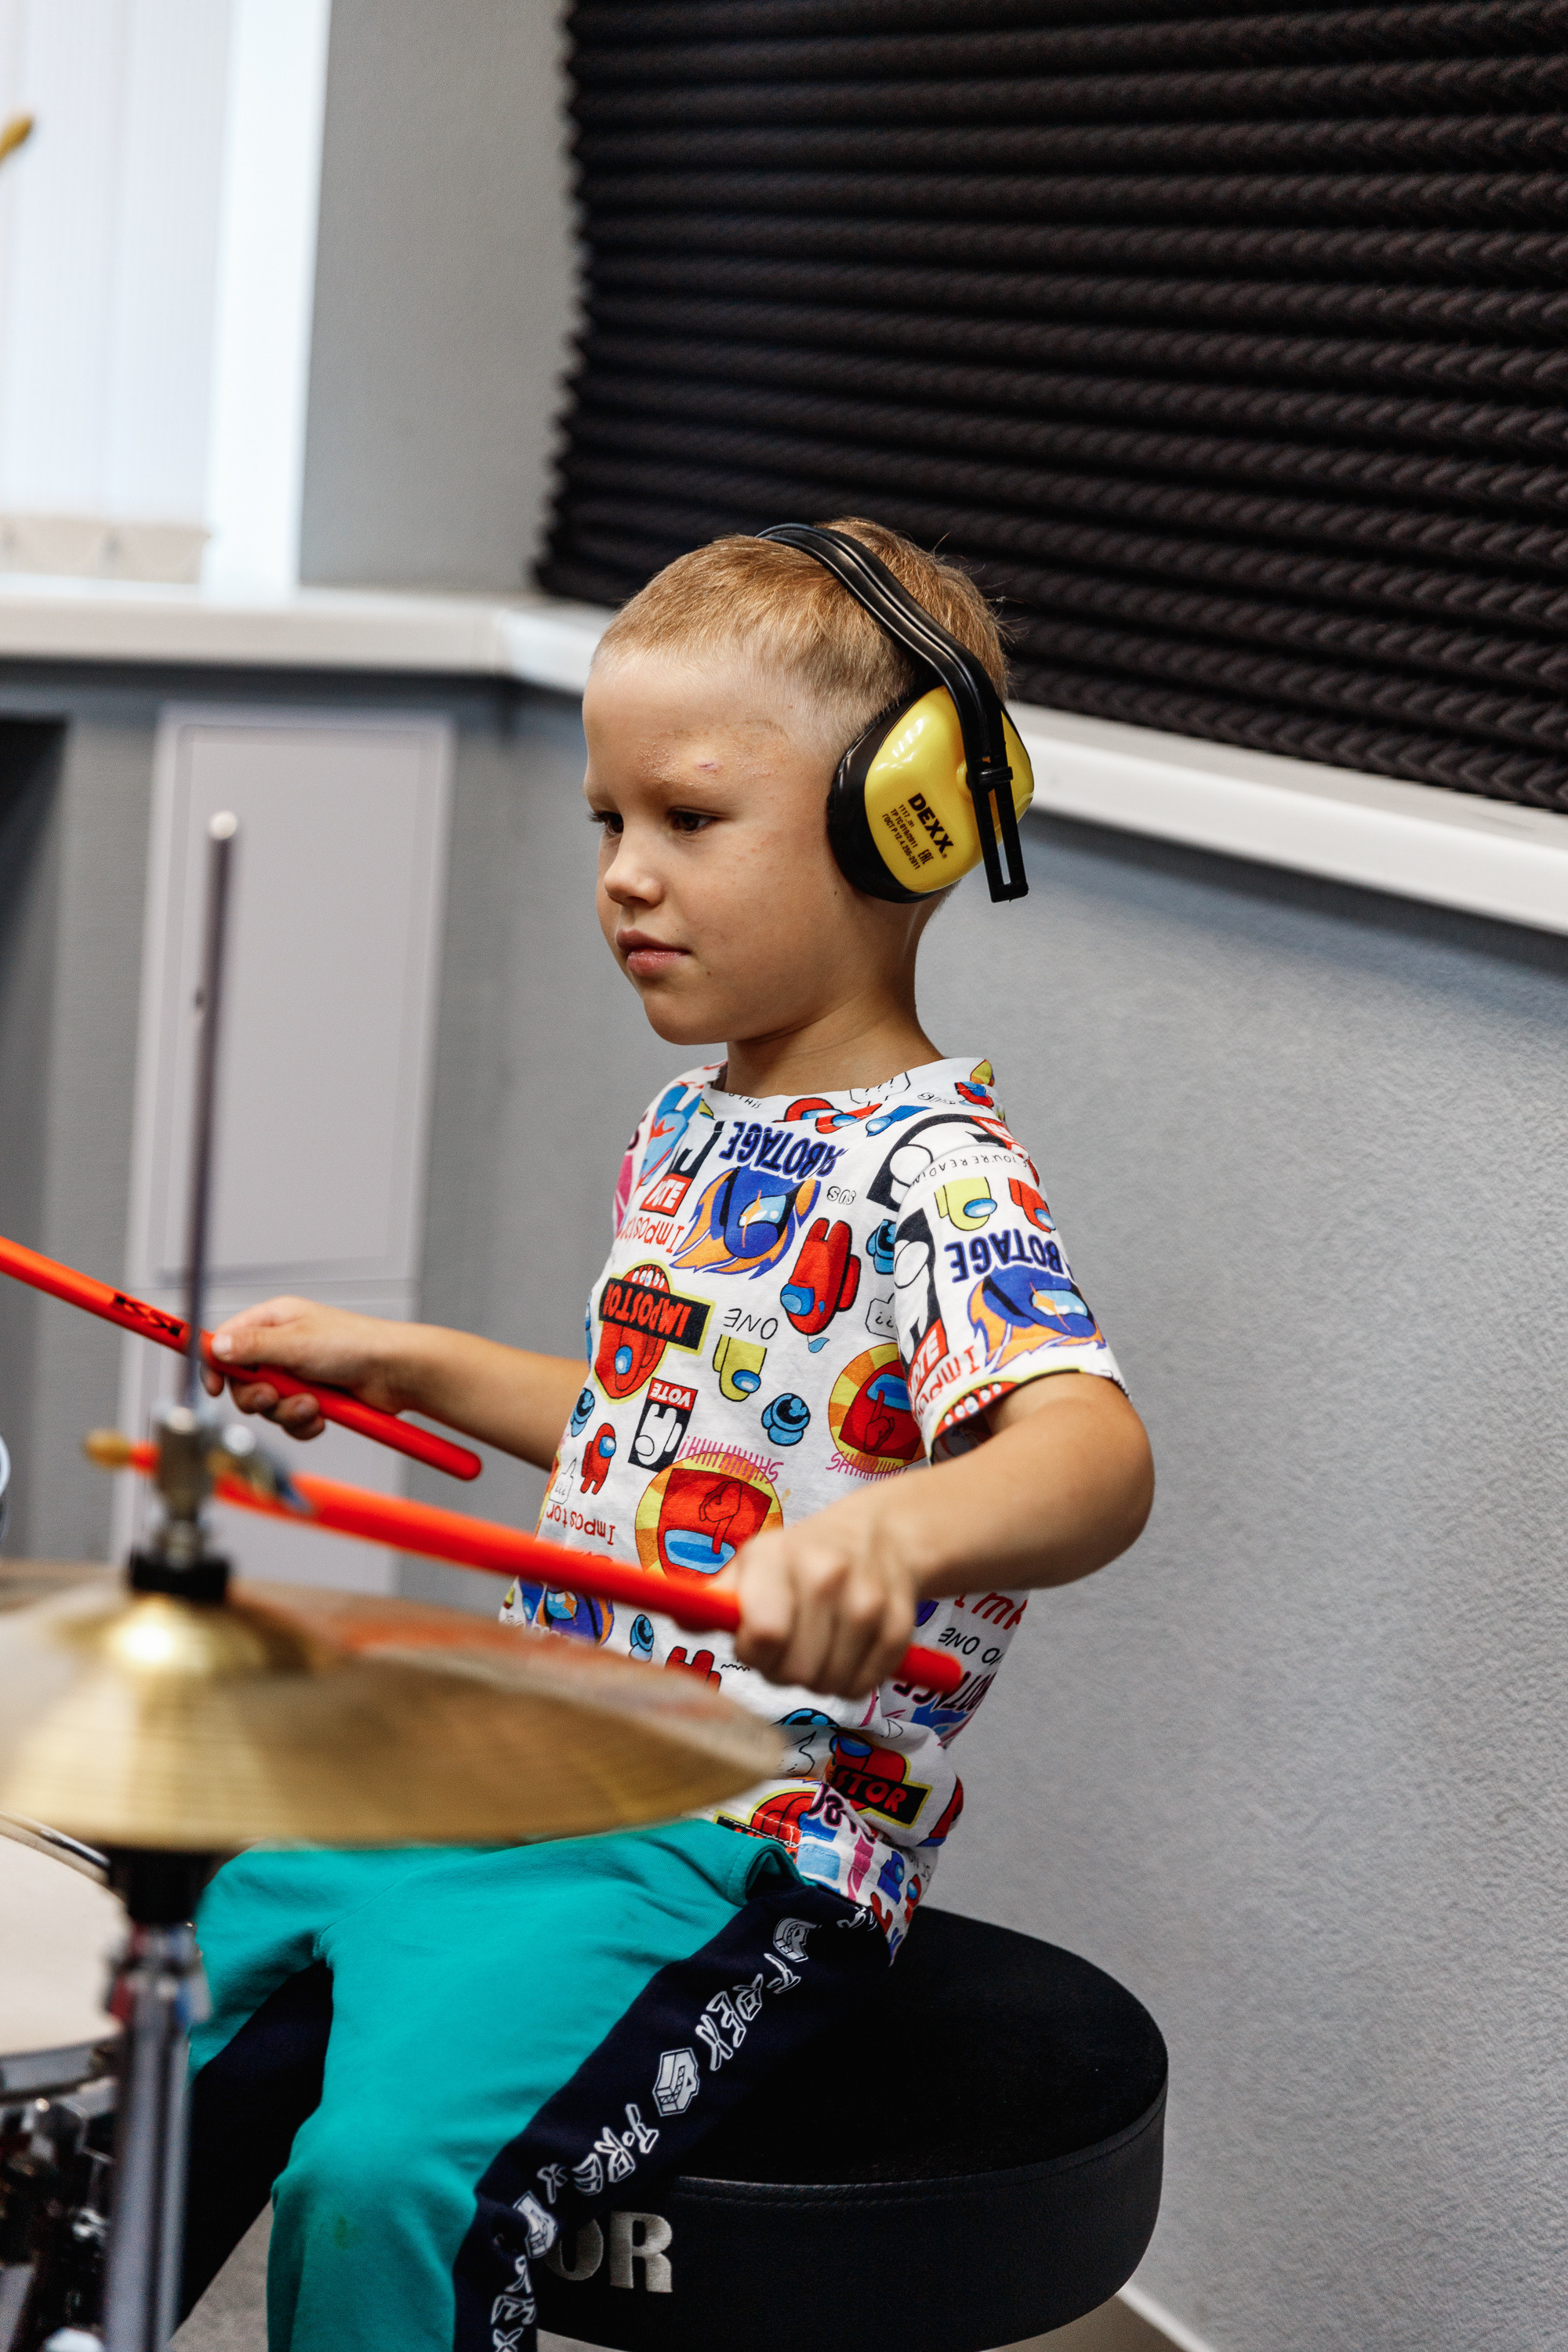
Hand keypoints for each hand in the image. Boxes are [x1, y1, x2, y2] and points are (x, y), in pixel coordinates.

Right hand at [202, 1297, 410, 1441]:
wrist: (396, 1372)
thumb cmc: (355, 1344)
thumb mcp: (296, 1343)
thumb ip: (252, 1347)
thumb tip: (216, 1348)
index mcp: (275, 1322)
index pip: (227, 1340)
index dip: (215, 1364)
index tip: (212, 1387)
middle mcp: (283, 1347)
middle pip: (244, 1380)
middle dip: (257, 1395)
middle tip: (274, 1394)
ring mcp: (298, 1374)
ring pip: (268, 1405)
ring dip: (286, 1410)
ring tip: (311, 1404)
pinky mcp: (313, 1398)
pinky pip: (291, 1420)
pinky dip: (303, 1422)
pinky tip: (321, 1415)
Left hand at [727, 1492, 918, 1698]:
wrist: (881, 1535)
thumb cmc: (800, 1559)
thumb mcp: (753, 1564)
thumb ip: (713, 1598)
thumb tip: (680, 1618)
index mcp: (780, 1557)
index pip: (763, 1633)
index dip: (753, 1652)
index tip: (755, 1640)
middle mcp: (828, 1575)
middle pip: (794, 1670)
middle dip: (783, 1670)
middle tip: (789, 1645)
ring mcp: (870, 1600)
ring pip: (829, 1683)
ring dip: (816, 1677)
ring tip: (818, 1644)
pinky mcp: (901, 1627)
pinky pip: (863, 1686)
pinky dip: (850, 1680)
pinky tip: (847, 1650)